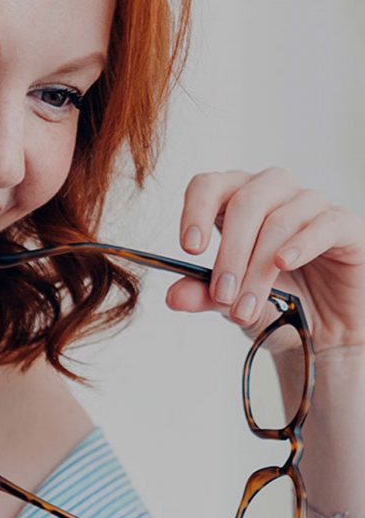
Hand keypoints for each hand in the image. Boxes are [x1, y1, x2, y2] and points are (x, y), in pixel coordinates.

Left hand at [167, 167, 364, 355]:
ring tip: (246, 308)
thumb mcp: (232, 304)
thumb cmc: (276, 305)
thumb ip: (203, 295)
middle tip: (223, 294)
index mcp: (236, 203)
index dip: (196, 210)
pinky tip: (284, 263)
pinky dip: (300, 244)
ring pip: (280, 219)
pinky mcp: (343, 225)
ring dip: (258, 267)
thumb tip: (173, 296)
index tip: (190, 249)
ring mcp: (310, 205)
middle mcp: (273, 193)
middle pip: (245, 202)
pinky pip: (321, 224)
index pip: (210, 185)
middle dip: (230, 252)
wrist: (323, 332)